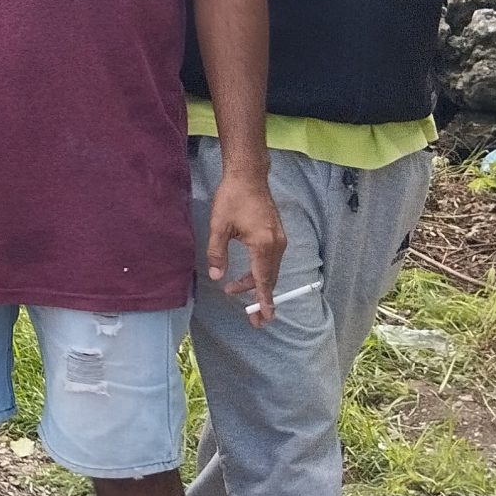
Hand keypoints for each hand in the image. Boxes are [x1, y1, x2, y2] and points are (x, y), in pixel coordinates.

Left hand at [207, 166, 285, 323]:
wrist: (249, 177)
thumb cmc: (232, 198)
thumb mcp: (219, 226)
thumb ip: (217, 253)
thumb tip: (215, 276)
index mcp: (263, 245)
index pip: (264, 280)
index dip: (264, 301)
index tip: (265, 318)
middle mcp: (277, 245)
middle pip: (269, 278)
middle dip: (260, 298)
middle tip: (254, 318)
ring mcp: (280, 240)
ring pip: (270, 270)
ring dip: (256, 283)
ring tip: (235, 291)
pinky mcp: (277, 235)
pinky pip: (271, 260)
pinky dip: (260, 271)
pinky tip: (248, 276)